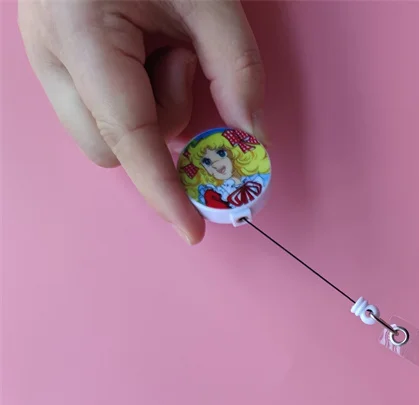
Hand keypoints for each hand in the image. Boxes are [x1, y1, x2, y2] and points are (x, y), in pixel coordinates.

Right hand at [19, 0, 265, 243]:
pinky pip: (97, 110)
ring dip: (146, 107)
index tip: (192, 230)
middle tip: (178, 61)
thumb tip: (252, 140)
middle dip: (160, 126)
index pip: (130, 138)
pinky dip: (131, 95)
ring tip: (155, 44)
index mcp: (81, 31)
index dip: (163, 190)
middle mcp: (47, 51)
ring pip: (104, 135)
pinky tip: (136, 48)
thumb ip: (237, 70)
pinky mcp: (48, 56)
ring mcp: (38, 54)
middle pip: (113, 147)